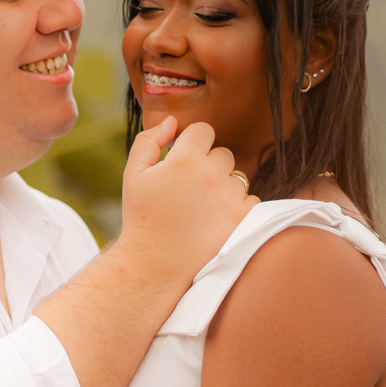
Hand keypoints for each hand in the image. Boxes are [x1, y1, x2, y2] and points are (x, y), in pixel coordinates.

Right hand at [120, 117, 256, 286]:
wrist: (155, 264)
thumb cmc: (142, 217)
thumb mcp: (134, 174)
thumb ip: (149, 141)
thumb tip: (172, 122)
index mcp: (184, 159)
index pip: (204, 130)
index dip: (194, 143)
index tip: (185, 160)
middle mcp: (211, 174)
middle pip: (222, 154)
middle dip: (209, 166)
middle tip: (190, 190)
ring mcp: (230, 197)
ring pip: (238, 177)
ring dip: (224, 187)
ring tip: (203, 208)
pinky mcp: (242, 219)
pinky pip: (251, 199)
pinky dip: (239, 207)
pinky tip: (217, 219)